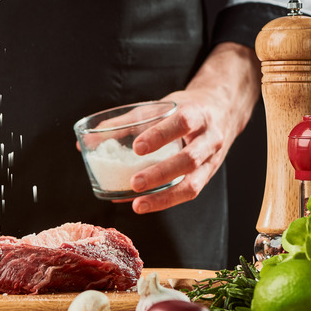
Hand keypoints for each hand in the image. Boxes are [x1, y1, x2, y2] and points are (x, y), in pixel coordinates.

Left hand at [121, 42, 260, 213]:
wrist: (222, 112)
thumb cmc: (185, 108)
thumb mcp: (160, 106)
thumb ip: (126, 122)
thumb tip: (88, 139)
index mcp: (197, 114)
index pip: (181, 123)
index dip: (160, 135)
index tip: (137, 147)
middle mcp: (209, 138)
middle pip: (189, 159)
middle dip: (161, 173)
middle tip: (134, 183)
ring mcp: (212, 160)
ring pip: (193, 183)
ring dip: (164, 197)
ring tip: (138, 204)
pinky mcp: (208, 176)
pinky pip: (190, 192)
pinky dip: (166, 200)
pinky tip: (145, 205)